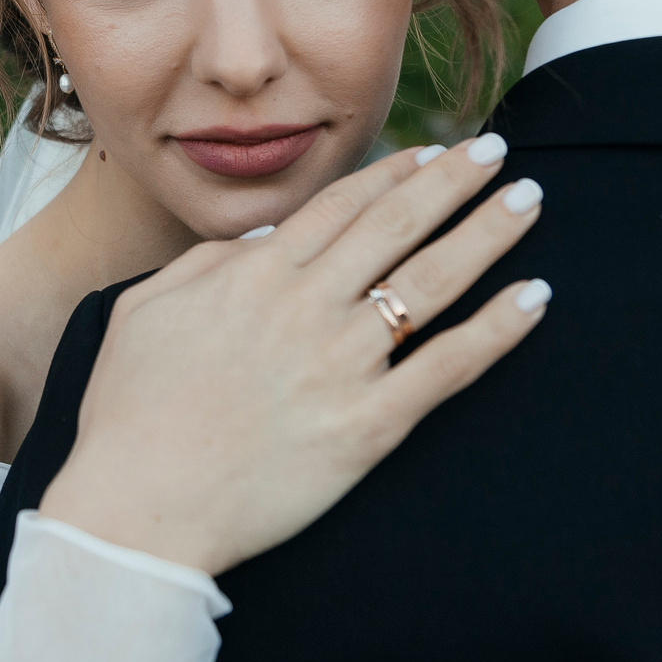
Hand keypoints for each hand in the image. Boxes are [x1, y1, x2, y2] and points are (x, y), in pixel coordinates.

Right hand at [38, 134, 549, 573]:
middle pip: (398, 226)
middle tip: (498, 152)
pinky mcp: (368, 427)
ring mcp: (341, 365)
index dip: (394, 174)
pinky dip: (497, 329)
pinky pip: (447, 368)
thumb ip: (205, 266)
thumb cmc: (127, 416)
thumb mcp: (142, 311)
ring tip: (529, 201)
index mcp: (254, 277)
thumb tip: (264, 243)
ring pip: (432, 281)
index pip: (342, 208)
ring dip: (487, 233)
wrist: (136, 510)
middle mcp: (306, 307)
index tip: (433, 153)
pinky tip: (535, 296)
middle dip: (454, 181)